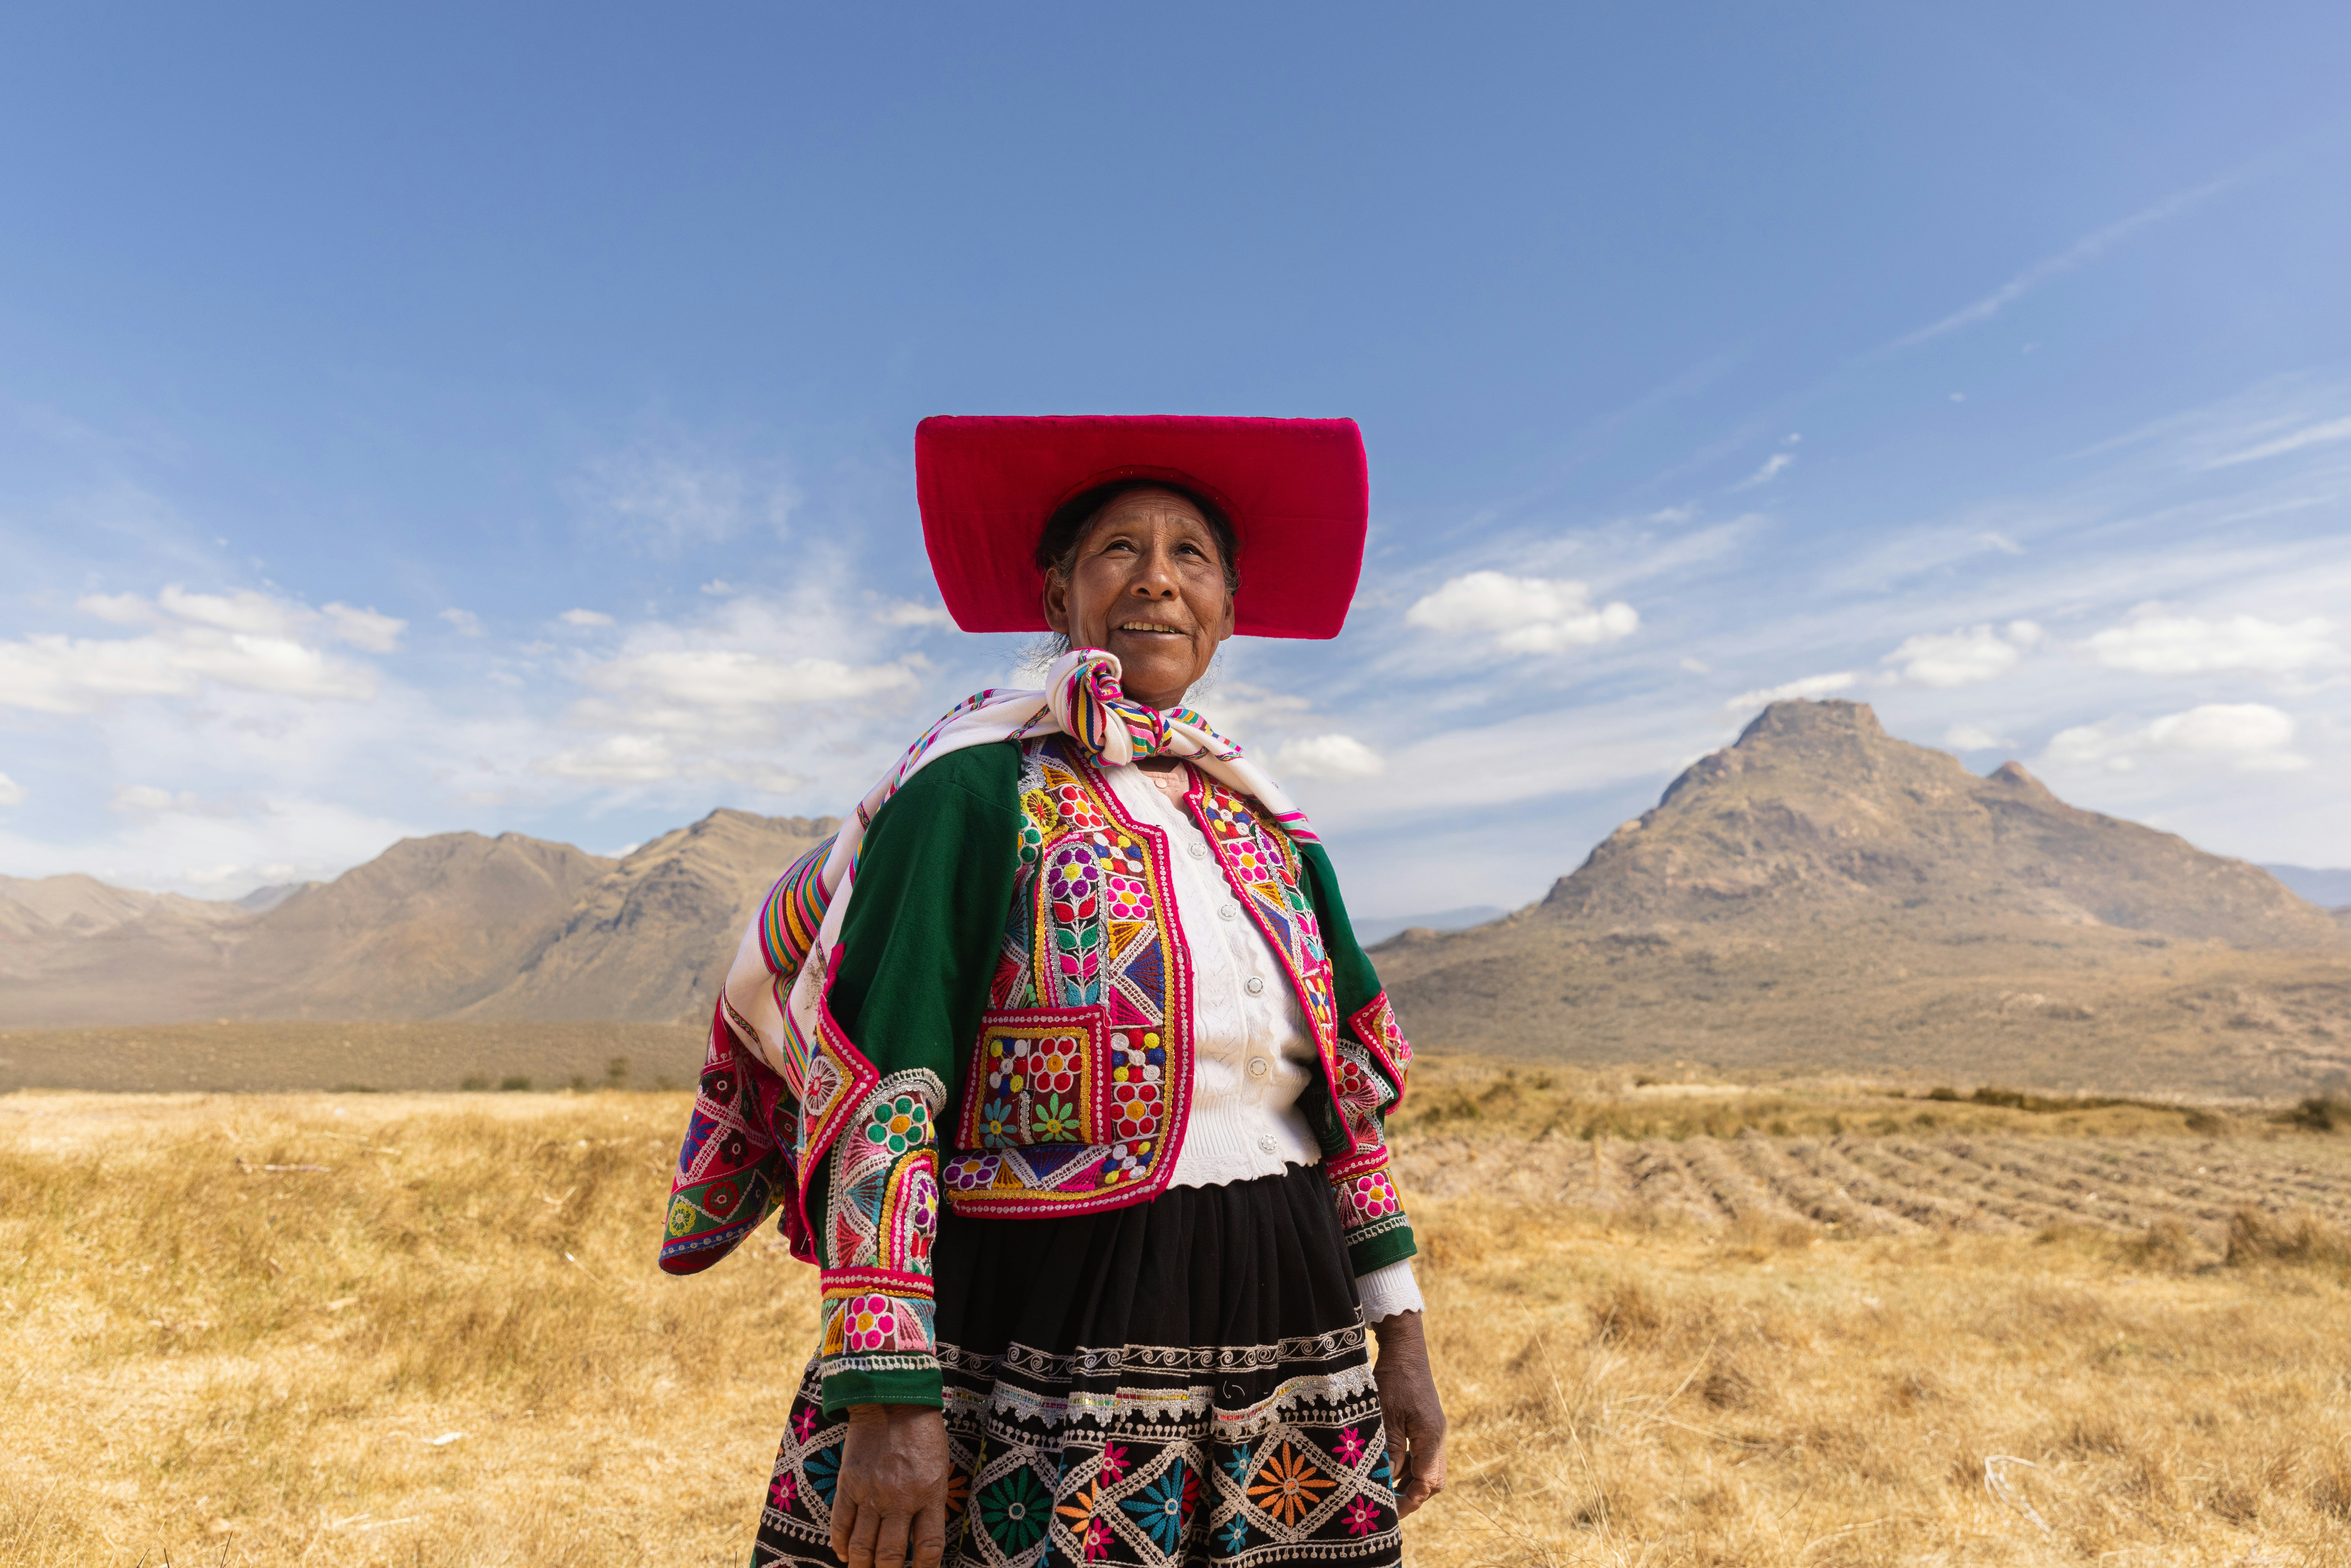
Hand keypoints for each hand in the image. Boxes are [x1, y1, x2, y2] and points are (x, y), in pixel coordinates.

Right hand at [830, 1403, 950, 1567]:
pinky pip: (840, 1525)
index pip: (929, 1547)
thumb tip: (919, 1541)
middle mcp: (900, 1498)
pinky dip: (841, 1545)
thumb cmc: (923, 1434)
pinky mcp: (848, 1483)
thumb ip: (930, 1504)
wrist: (892, 1398)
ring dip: (862, 1566)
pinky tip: (844, 1554)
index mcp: (930, 1494)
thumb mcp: (939, 1469)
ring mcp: (871, 1492)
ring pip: (862, 1547)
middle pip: (891, 1556)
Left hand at [1370, 1311, 1446, 1516]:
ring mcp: (1433, 1430)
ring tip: (1382, 1490)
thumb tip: (1385, 1483)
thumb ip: (1389, 1451)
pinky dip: (1407, 1467)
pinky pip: (1422, 1455)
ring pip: (1428, 1469)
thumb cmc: (1393, 1379)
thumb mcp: (1385, 1417)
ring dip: (1408, 1483)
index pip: (1427, 1483)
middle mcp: (1437, 1437)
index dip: (1408, 1501)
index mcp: (1431, 1437)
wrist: (1405, 1349)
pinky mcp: (1426, 1424)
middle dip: (1411, 1496)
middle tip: (1385, 1505)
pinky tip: (1387, 1468)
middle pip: (1432, 1481)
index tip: (1387, 1511)